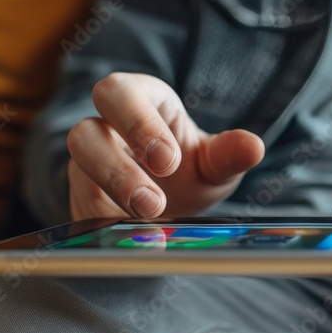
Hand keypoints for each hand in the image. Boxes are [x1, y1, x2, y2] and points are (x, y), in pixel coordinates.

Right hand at [66, 73, 263, 220]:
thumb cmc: (190, 171)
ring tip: (150, 218)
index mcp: (139, 101)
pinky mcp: (81, 199)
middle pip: (83, 131)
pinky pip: (80, 209)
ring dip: (112, 199)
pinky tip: (132, 238)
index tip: (168, 161)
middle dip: (117, 168)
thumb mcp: (214, 164)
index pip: (121, 94)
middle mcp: (104, 128)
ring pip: (77, 172)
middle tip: (154, 202)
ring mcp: (87, 165)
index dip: (138, 125)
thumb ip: (229, 154)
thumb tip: (254, 147)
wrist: (172, 209)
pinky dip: (104, 226)